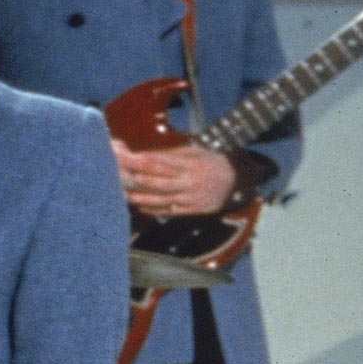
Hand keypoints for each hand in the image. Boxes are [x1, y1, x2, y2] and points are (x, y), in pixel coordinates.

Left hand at [113, 141, 238, 218]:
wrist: (237, 181)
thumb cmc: (213, 162)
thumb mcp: (197, 152)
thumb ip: (174, 154)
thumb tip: (150, 155)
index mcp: (191, 164)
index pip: (164, 162)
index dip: (146, 162)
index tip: (130, 159)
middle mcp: (190, 182)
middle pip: (162, 181)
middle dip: (143, 180)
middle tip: (124, 178)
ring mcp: (191, 198)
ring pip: (164, 199)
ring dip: (144, 198)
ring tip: (128, 196)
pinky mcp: (193, 209)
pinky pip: (171, 211)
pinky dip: (156, 210)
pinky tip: (142, 208)